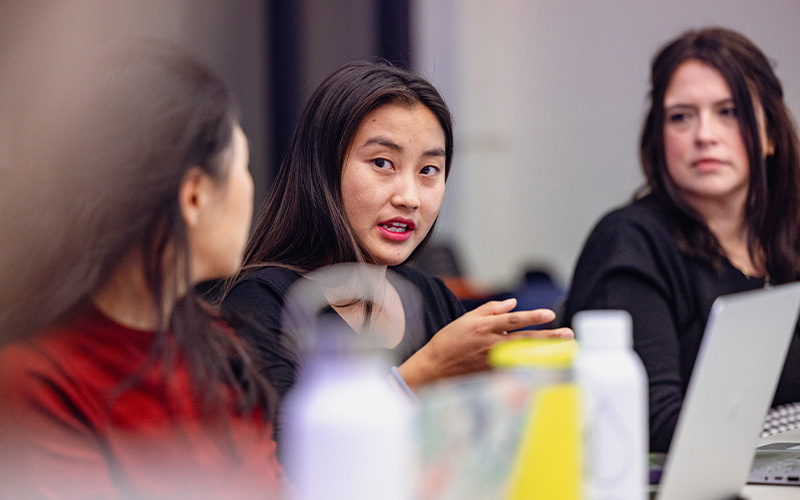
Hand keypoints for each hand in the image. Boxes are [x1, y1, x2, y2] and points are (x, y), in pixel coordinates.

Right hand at [398, 298, 572, 390]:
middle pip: (524, 339)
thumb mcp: (467, 319)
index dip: (532, 316)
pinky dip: (531, 367)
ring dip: (545, 352)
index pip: (513, 319)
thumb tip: (512, 303)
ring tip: (564, 351)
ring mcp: (493, 361)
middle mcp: (491, 343)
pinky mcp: (492, 374)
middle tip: (567, 334)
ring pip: (524, 355)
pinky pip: (515, 369)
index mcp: (484, 327)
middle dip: (548, 336)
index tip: (549, 314)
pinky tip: (547, 367)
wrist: (435, 367)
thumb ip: (490, 309)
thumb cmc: (449, 341)